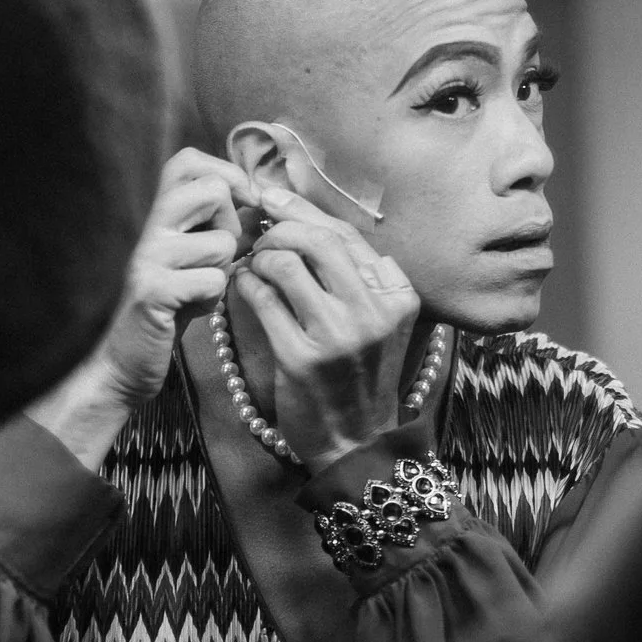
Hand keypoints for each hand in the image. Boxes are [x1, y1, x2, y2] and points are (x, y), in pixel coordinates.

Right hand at [30, 149, 252, 468]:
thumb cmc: (156, 308)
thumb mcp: (178, 254)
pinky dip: (211, 301)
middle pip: (214, 191)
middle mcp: (139, 222)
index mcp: (143, 208)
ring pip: (222, 242)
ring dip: (220, 271)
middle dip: (231, 225)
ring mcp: (144, 254)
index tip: (242, 204)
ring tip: (191, 291)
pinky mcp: (152, 289)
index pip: (189, 161)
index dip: (227, 176)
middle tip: (214, 257)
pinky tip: (185, 312)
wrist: (112, 364)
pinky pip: (215, 281)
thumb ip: (206, 222)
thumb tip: (258, 196)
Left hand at [230, 186, 421, 471]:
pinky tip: (242, 285)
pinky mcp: (302, 358)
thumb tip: (308, 219)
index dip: (304, 212)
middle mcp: (374, 312)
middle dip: (279, 228)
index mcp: (399, 296)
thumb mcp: (379, 323)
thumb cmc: (359, 376)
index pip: (347, 235)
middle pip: (317, 240)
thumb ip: (358, 276)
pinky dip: (246, 283)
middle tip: (259, 234)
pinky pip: (262, 299)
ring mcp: (339, 336)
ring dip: (259, 256)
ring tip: (252, 264)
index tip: (274, 198)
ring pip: (286, 263)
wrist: (354, 443)